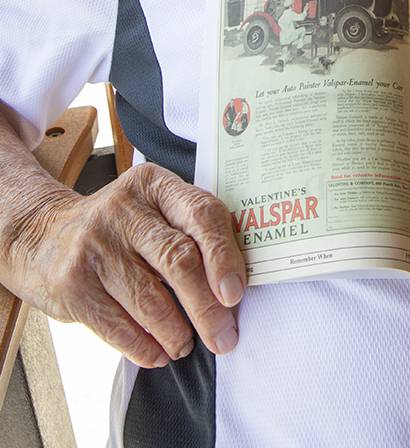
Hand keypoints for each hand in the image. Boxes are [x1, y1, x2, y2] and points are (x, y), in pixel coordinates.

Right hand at [6, 162, 245, 368]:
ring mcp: (94, 245)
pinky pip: (116, 326)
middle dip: (206, 307)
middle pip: (178, 260)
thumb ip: (193, 231)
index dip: (223, 256)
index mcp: (154, 184)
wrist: (44, 235)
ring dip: (176, 333)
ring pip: (149, 299)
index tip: (235, 294)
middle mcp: (123, 209)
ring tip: (187, 346)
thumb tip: (236, 287)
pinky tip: (158, 354)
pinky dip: (143, 347)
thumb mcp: (154, 208)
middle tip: (224, 337)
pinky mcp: (72, 283)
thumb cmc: (121, 228)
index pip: (201, 214)